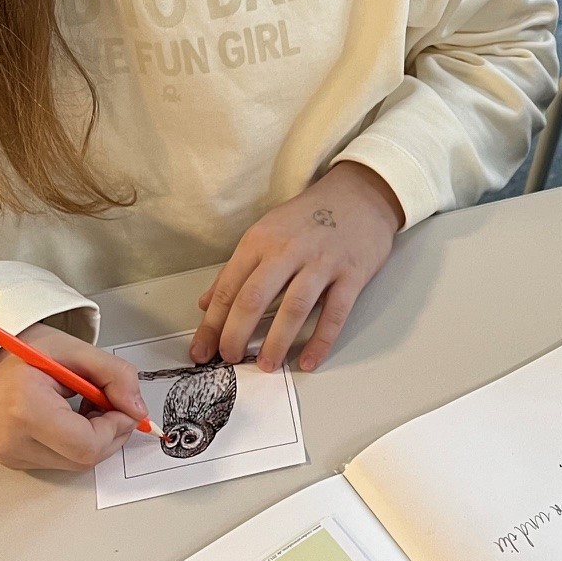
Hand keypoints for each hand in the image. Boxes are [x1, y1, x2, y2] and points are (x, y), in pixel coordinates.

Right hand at [0, 324, 147, 470]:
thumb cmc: (20, 351)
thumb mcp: (73, 349)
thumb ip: (114, 375)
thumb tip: (137, 409)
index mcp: (25, 409)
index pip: (87, 444)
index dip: (116, 428)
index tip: (123, 406)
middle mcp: (13, 441)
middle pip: (84, 459)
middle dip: (110, 433)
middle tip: (108, 402)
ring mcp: (10, 455)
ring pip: (75, 463)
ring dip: (94, 438)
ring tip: (83, 404)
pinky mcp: (12, 460)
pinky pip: (60, 460)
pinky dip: (75, 442)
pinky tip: (68, 416)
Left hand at [191, 162, 404, 372]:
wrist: (361, 195)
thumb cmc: (309, 217)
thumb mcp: (266, 232)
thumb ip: (237, 269)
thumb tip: (207, 305)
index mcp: (261, 240)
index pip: (229, 287)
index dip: (212, 323)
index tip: (201, 350)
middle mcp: (288, 251)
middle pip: (254, 298)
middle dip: (236, 335)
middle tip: (229, 359)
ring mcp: (322, 263)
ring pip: (294, 308)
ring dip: (276, 342)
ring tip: (265, 366)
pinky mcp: (351, 275)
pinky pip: (334, 314)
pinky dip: (320, 341)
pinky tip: (308, 361)